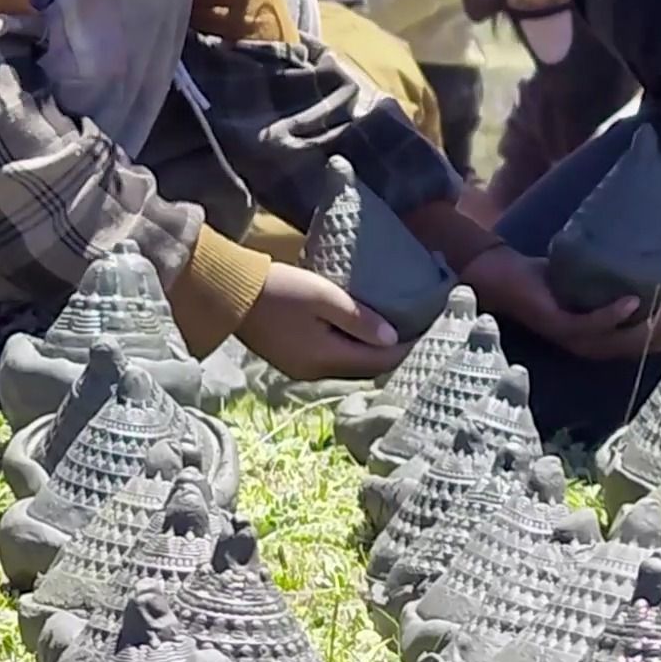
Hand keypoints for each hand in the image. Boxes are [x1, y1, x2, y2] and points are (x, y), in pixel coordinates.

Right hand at [238, 261, 404, 382]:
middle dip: (393, 355)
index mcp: (325, 358)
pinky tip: (363, 338)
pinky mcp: (293, 360)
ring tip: (397, 336)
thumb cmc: (280, 289)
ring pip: (350, 367)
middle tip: (419, 336)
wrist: (230, 292)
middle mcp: (315, 373)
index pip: (379, 361)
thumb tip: (393, 339)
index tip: (431, 335)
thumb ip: (360, 318)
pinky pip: (334, 360)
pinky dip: (353, 351)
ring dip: (373, 355)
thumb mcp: (324, 297)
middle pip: (366, 370)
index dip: (407, 350)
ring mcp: (302, 369)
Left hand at [458, 242, 660, 363]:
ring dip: (652, 325)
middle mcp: (591, 345)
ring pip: (621, 342)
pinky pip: (589, 325)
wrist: (501, 272)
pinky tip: (632, 300)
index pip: (650, 341)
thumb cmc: (549, 275)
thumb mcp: (592, 274)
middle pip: (643, 346)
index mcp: (603, 337)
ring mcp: (574, 338)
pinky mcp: (556, 325)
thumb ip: (620, 275)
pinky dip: (612, 316)